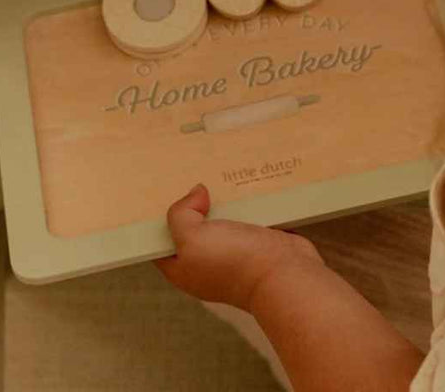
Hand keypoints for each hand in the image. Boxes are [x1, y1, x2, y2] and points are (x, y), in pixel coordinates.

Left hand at [155, 184, 324, 310]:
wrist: (286, 274)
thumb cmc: (235, 263)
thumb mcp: (192, 239)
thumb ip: (181, 214)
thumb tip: (197, 193)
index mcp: (184, 269)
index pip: (162, 242)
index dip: (158, 218)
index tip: (160, 190)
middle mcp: (207, 262)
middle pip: (193, 225)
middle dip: (192, 201)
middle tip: (190, 172)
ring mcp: (234, 251)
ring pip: (221, 217)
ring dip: (221, 198)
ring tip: (216, 169)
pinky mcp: (258, 239)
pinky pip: (246, 215)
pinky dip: (245, 200)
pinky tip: (242, 180)